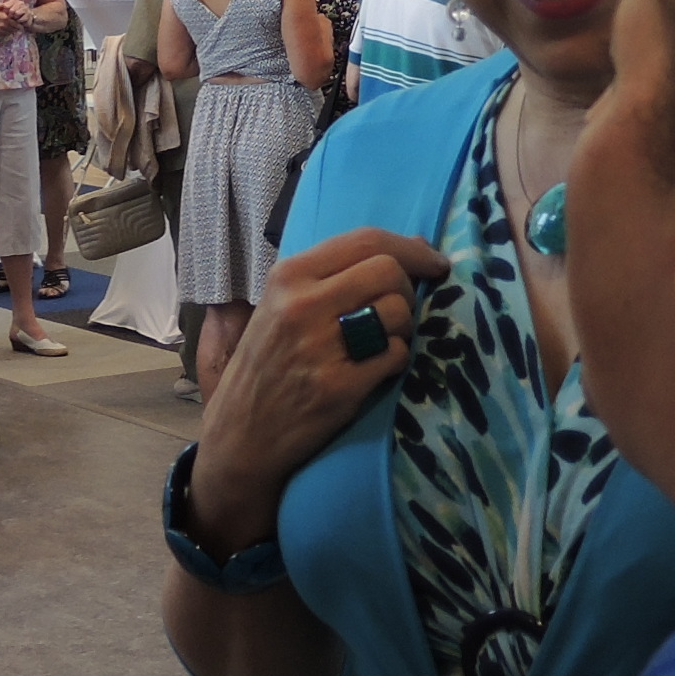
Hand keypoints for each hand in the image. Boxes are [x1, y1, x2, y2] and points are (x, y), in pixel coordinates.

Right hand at [186, 227, 452, 546]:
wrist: (241, 435)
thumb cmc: (268, 363)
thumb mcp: (283, 304)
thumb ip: (339, 272)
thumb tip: (418, 245)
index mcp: (288, 275)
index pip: (365, 240)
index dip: (412, 248)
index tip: (433, 262)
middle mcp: (301, 305)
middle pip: (388, 271)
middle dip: (409, 288)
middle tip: (401, 310)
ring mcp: (320, 347)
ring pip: (398, 312)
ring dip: (405, 327)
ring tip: (384, 341)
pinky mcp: (338, 387)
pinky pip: (396, 355)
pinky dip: (397, 360)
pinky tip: (376, 369)